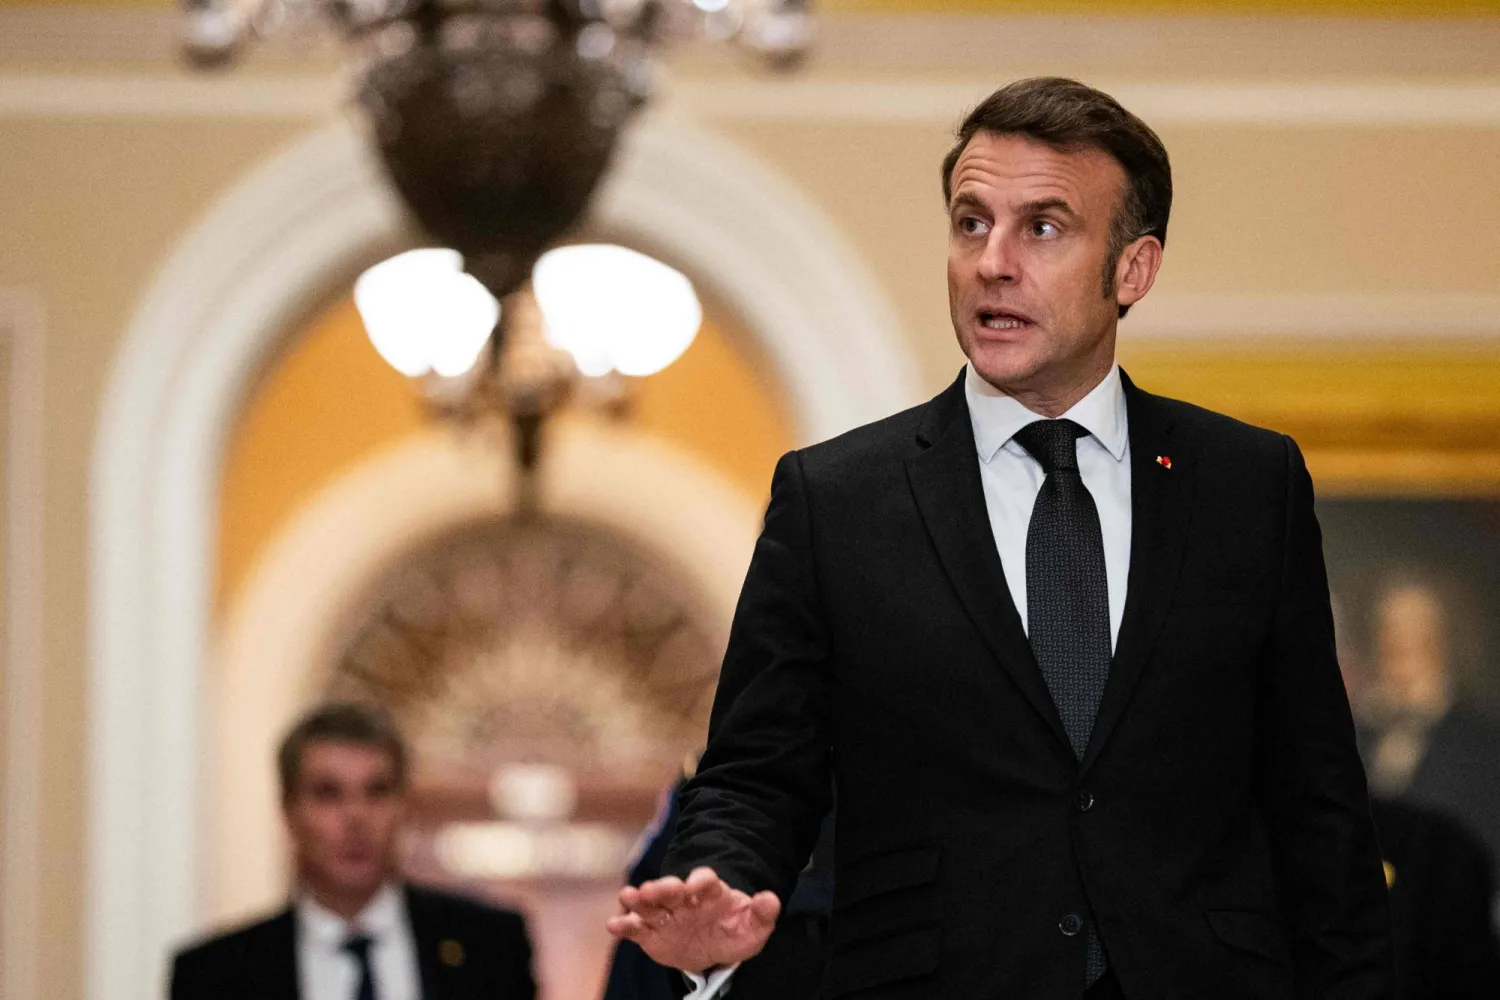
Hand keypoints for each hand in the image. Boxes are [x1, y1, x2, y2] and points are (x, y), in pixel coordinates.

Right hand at [605, 866, 780, 972]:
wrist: (712, 945)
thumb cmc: (733, 931)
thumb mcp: (753, 926)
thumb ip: (763, 914)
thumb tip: (771, 900)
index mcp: (710, 892)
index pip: (705, 881)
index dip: (701, 880)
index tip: (696, 883)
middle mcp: (684, 899)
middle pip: (672, 889)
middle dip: (663, 887)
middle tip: (653, 888)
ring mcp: (666, 915)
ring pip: (650, 905)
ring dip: (639, 900)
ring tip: (628, 896)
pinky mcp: (651, 933)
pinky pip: (636, 929)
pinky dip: (624, 926)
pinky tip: (614, 925)